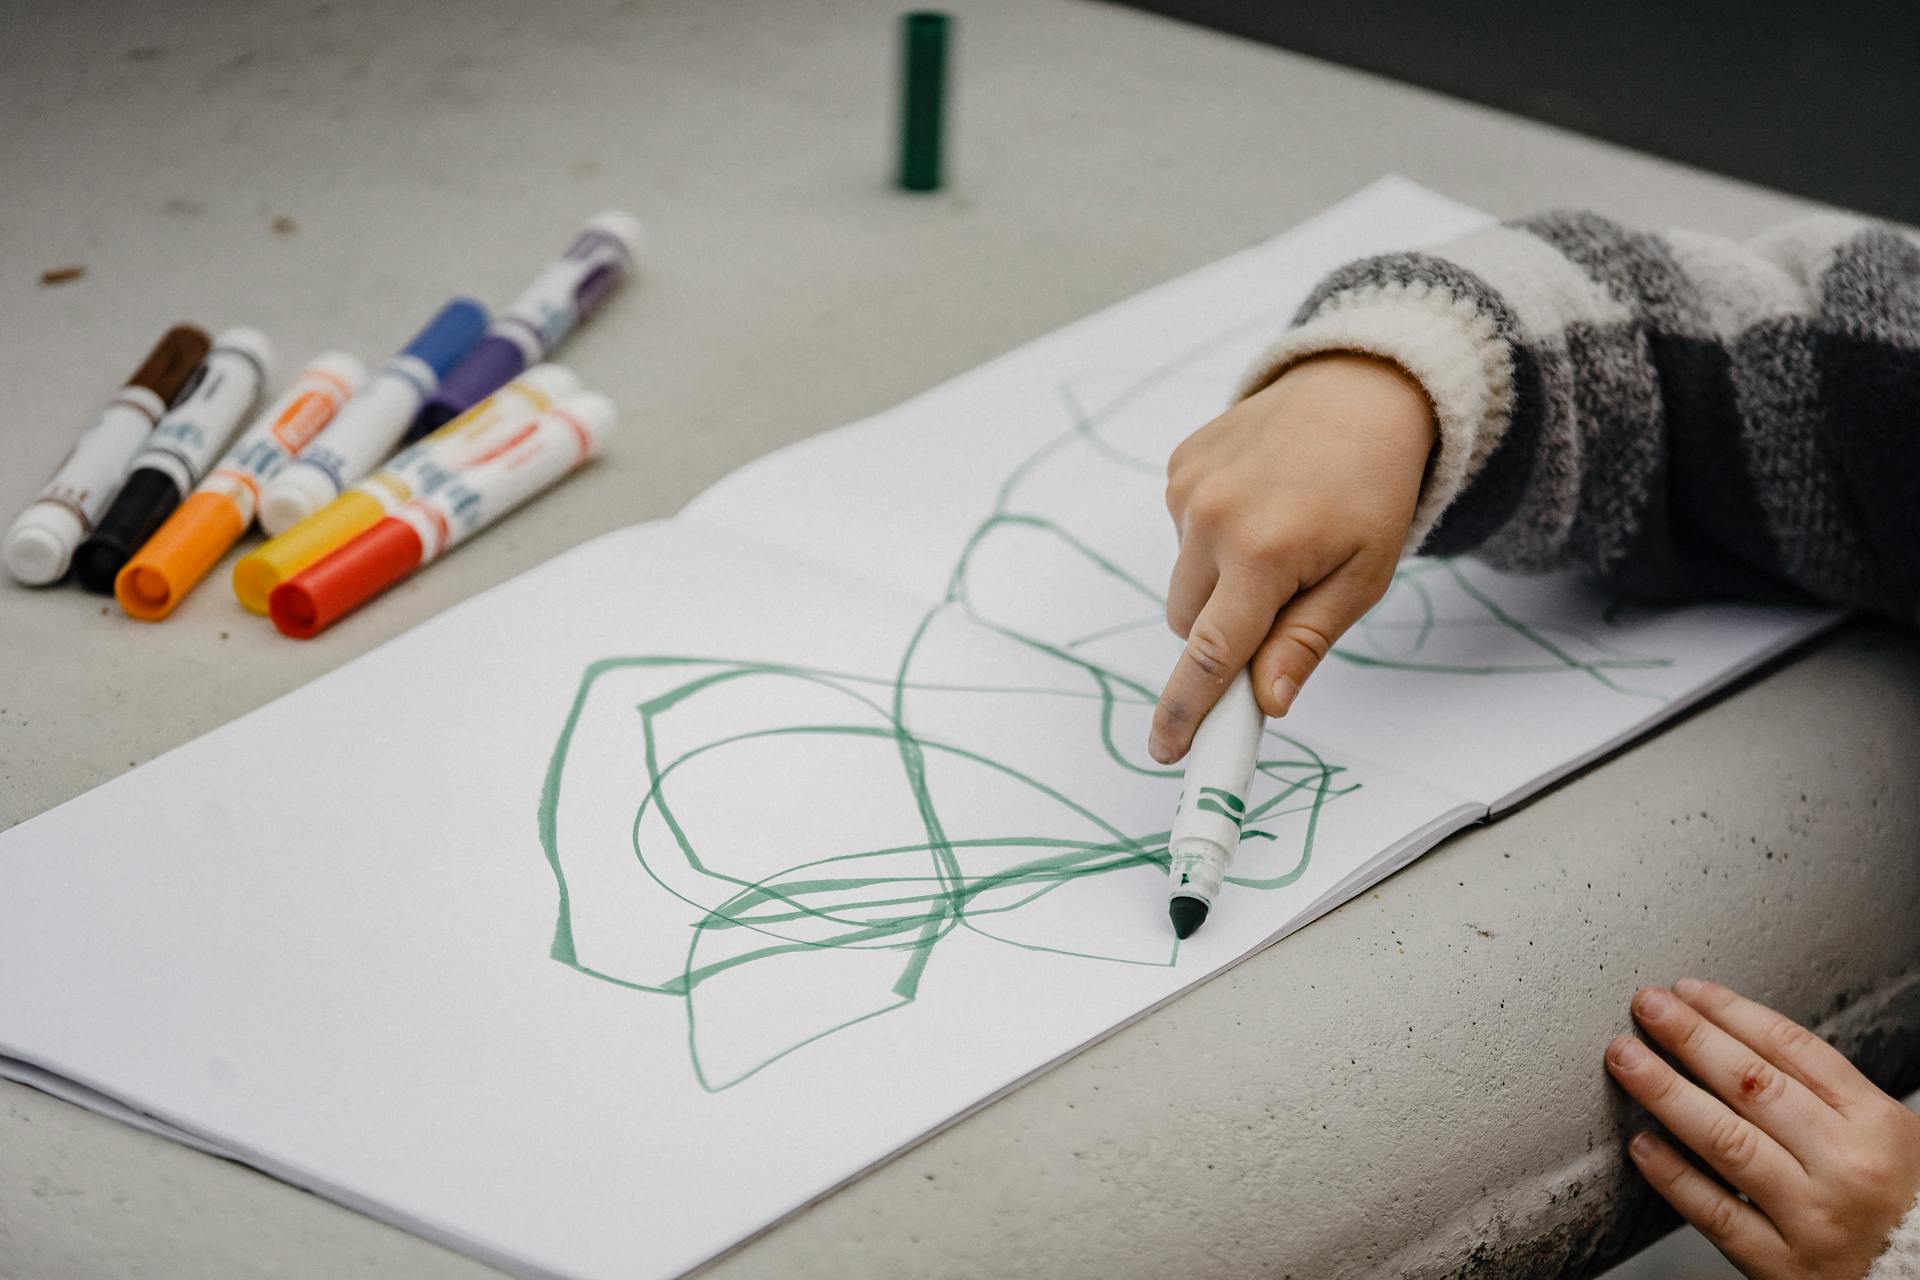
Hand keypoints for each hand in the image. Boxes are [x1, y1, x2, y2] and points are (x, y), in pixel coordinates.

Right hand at [1150, 353, 1435, 762]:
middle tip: (1280, 604)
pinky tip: (1260, 502)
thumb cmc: (1372, 492)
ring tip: (1278, 536)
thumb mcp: (1363, 576)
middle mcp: (1213, 518)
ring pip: (1185, 581)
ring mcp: (1188, 487)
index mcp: (1266, 552)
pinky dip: (1214, 537)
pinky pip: (1183, 533)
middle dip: (1225, 634)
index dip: (1186, 711)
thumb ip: (1307, 641)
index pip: (1212, 654)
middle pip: (1191, 625)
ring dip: (1220, 583)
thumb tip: (1269, 703)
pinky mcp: (1178, 466)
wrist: (1360, 391)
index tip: (1166, 751)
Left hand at [1607, 979, 1919, 1277]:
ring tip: (1626, 1059)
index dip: (1731, 1012)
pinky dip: (1673, 1176)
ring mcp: (1813, 1218)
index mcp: (1876, 1123)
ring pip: (1726, 1141)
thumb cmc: (1901, 1204)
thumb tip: (1735, 1036)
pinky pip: (1716, 1213)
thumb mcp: (1888, 1134)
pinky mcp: (1783, 1266)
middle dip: (1691, 1037)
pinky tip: (1642, 1145)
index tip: (1686, 990)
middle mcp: (1846, 1166)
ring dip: (1665, 1092)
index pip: (1792, 1049)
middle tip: (1646, 1006)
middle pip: (1752, 1085)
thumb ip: (1825, 1093)